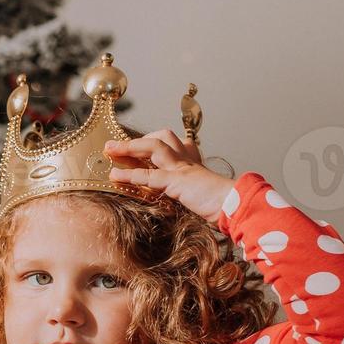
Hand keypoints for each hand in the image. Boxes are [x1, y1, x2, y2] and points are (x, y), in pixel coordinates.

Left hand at [103, 129, 234, 222]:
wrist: (234, 205)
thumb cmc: (220, 204)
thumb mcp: (199, 194)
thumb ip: (185, 191)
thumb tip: (177, 198)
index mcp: (193, 161)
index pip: (172, 144)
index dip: (151, 142)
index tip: (136, 146)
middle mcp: (187, 159)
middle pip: (162, 138)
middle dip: (137, 140)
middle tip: (114, 145)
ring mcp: (182, 168)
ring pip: (153, 147)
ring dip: (129, 147)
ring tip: (110, 150)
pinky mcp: (178, 181)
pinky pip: (150, 174)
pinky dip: (130, 174)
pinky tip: (115, 175)